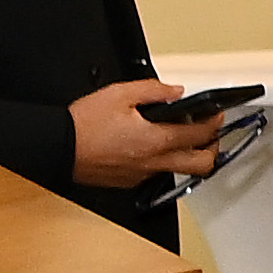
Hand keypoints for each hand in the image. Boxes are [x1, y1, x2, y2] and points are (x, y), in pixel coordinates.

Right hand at [70, 79, 223, 190]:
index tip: (216, 114)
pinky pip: (155, 174)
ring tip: (183, 139)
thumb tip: (175, 91)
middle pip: (202, 165)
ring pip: (179, 171)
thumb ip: (153, 90)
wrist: (56, 148)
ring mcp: (142, 175)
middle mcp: (153, 162)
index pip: (201, 135)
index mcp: (156, 140)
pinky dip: (162, 161)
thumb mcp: (119, 94)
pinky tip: (152, 147)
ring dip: (188, 156)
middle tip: (209, 134)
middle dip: (213, 149)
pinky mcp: (128, 182)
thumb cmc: (82, 125)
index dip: (215, 122)